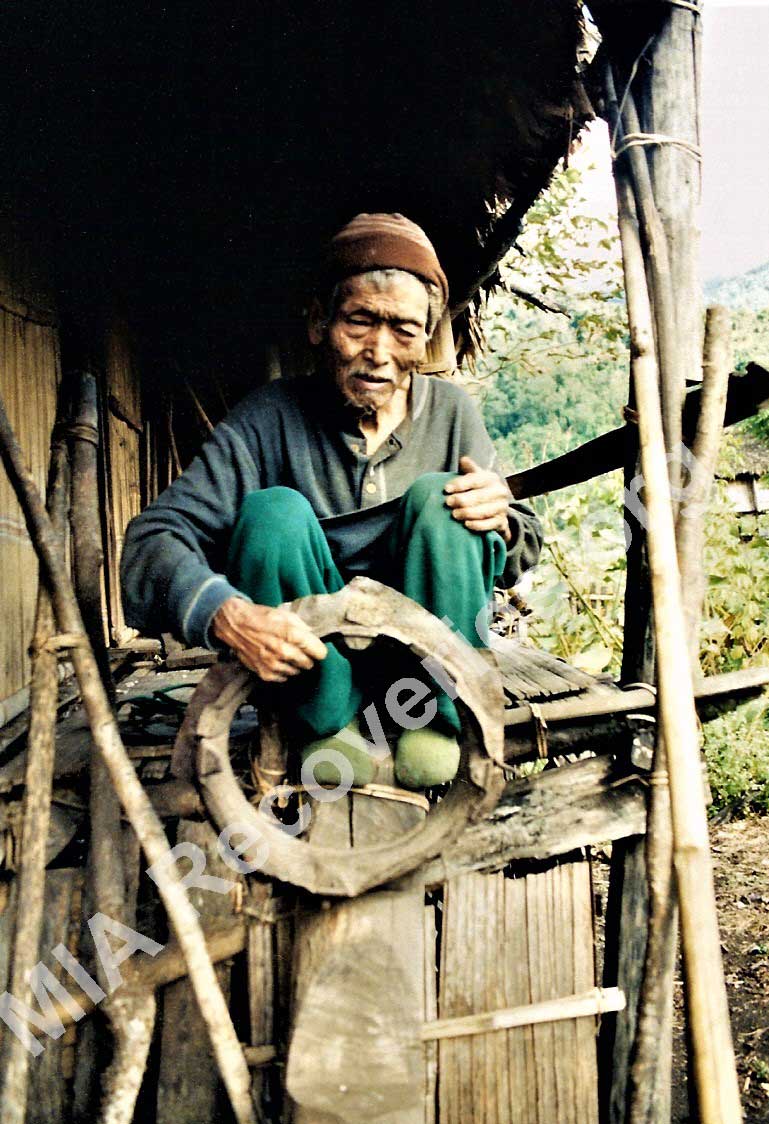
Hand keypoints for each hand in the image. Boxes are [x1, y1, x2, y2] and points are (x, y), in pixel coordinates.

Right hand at [212, 597, 326, 682]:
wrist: (234, 625)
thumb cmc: (260, 617)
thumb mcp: (285, 614)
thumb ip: (302, 626)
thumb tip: (313, 636)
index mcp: (290, 634)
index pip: (319, 652)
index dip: (318, 649)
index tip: (315, 648)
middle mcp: (282, 651)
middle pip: (309, 663)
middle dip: (307, 657)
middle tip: (298, 649)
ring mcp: (273, 664)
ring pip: (297, 671)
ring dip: (294, 664)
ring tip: (285, 653)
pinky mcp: (265, 674)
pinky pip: (283, 677)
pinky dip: (282, 670)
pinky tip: (276, 660)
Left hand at [443, 455, 511, 541]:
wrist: (496, 509)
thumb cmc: (480, 490)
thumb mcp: (476, 478)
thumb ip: (470, 469)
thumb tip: (464, 460)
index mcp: (492, 478)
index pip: (475, 480)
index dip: (460, 484)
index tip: (446, 489)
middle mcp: (500, 492)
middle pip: (479, 496)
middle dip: (462, 500)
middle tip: (448, 503)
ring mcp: (502, 507)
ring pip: (484, 511)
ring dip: (467, 513)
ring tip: (454, 514)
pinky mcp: (502, 521)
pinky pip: (489, 524)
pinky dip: (477, 525)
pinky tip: (466, 524)